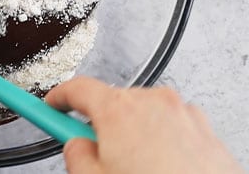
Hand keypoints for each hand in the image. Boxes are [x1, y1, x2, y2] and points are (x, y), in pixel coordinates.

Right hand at [46, 78, 241, 173]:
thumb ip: (75, 155)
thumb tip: (76, 146)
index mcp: (118, 109)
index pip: (76, 88)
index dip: (58, 98)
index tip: (50, 105)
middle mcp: (151, 102)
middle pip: (113, 103)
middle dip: (102, 126)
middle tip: (101, 156)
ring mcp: (182, 113)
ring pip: (145, 115)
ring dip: (136, 135)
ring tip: (140, 170)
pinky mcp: (204, 129)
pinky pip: (172, 126)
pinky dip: (164, 142)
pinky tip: (163, 170)